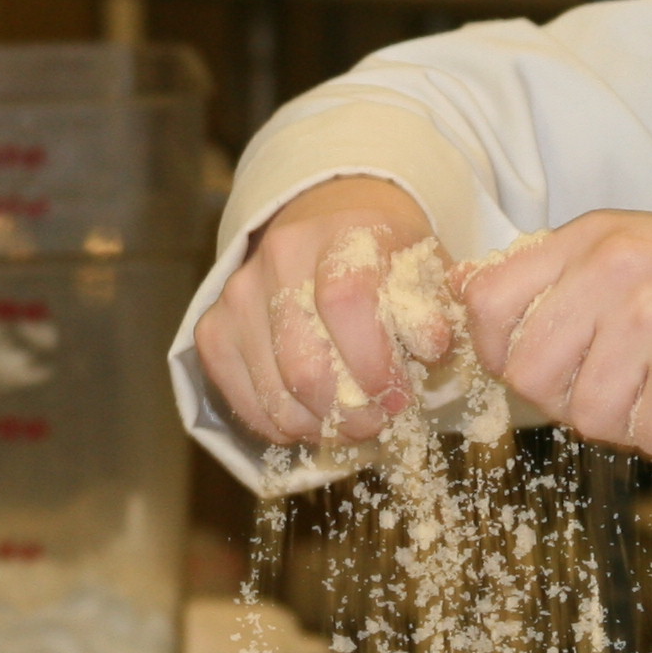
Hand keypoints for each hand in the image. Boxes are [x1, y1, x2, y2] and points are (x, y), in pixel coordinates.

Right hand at [196, 177, 444, 447]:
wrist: (325, 225)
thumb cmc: (387, 262)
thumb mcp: (427, 271)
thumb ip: (438, 307)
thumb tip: (434, 347)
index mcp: (343, 233)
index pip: (346, 300)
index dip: (374, 361)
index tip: (400, 396)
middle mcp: (281, 257)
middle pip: (303, 362)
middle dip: (348, 411)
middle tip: (377, 421)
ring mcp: (239, 293)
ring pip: (274, 393)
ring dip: (320, 426)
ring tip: (351, 424)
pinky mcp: (213, 328)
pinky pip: (243, 402)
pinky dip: (282, 427)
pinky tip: (313, 419)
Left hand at [455, 216, 651, 458]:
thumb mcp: (647, 256)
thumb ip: (571, 283)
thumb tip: (476, 314)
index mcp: (594, 236)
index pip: (484, 304)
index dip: (504, 354)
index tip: (553, 370)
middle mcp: (614, 264)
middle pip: (526, 373)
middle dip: (571, 402)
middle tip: (632, 390)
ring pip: (583, 415)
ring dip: (631, 422)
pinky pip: (645, 438)